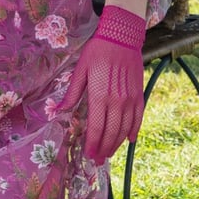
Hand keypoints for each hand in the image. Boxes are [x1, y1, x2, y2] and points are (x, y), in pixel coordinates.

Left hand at [57, 5, 147, 163]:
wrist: (122, 38)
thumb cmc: (97, 52)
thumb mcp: (79, 70)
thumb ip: (72, 93)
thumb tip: (59, 110)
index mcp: (99, 96)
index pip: (96, 127)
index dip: (92, 144)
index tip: (89, 155)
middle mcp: (117, 101)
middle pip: (111, 132)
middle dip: (104, 149)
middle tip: (98, 160)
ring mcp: (130, 100)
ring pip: (125, 129)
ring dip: (117, 144)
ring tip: (109, 153)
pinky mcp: (139, 95)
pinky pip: (138, 119)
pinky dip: (134, 131)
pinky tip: (129, 140)